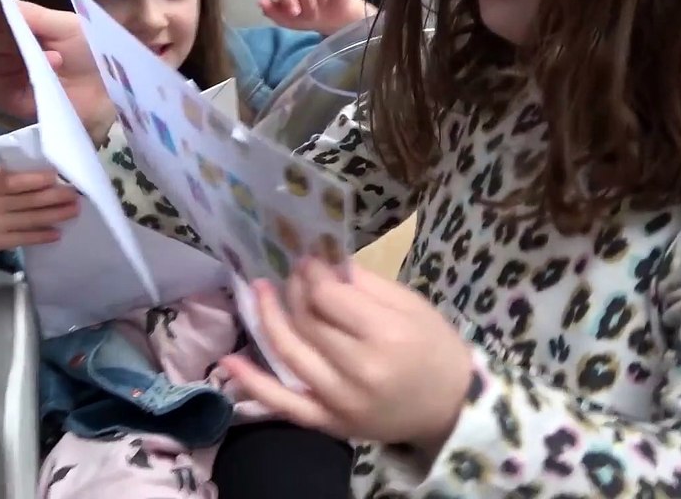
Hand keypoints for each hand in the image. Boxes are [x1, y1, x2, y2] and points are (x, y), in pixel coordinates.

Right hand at [0, 0, 115, 142]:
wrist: (112, 89)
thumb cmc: (94, 52)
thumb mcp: (67, 26)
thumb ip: (31, 14)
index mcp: (28, 28)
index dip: (1, 21)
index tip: (13, 23)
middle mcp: (16, 51)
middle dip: (14, 42)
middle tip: (43, 45)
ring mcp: (14, 78)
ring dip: (20, 63)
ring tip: (54, 62)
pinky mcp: (17, 103)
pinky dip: (12, 87)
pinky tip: (37, 83)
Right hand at [0, 167, 79, 263]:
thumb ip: (5, 176)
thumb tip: (41, 171)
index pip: (13, 181)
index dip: (35, 179)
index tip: (57, 176)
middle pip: (27, 200)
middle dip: (55, 197)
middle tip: (76, 193)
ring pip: (30, 219)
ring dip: (55, 215)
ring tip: (74, 209)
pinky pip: (23, 238)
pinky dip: (41, 235)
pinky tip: (58, 233)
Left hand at [220, 260, 473, 453]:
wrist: (451, 407)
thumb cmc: (435, 348)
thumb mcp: (413, 305)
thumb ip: (366, 284)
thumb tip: (323, 262)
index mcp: (385, 334)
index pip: (328, 296)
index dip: (312, 272)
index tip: (309, 258)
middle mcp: (358, 370)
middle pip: (307, 320)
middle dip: (294, 288)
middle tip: (293, 272)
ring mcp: (339, 401)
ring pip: (289, 352)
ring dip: (269, 317)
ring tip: (261, 292)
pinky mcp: (329, 422)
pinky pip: (284, 404)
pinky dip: (253, 383)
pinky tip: (229, 362)